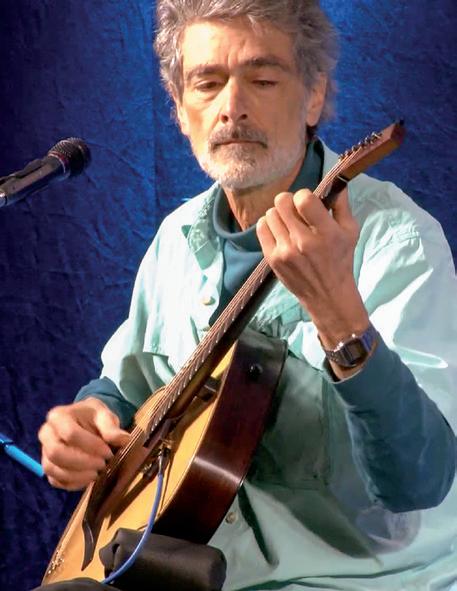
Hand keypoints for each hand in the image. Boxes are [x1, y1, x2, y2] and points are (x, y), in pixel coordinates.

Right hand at [38, 397, 129, 490]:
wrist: (86, 422)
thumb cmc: (94, 417)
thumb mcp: (105, 415)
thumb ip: (111, 427)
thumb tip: (124, 440)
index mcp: (58, 416)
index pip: (70, 434)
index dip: (90, 446)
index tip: (108, 452)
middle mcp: (46, 434)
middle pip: (56, 453)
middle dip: (82, 462)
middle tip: (102, 464)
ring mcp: (44, 452)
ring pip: (53, 469)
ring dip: (77, 475)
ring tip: (97, 473)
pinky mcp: (49, 467)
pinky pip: (55, 480)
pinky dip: (72, 483)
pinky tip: (89, 479)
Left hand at [256, 187, 369, 348]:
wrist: (327, 295)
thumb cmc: (340, 260)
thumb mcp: (350, 232)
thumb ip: (342, 205)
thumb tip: (335, 182)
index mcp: (326, 233)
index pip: (303, 199)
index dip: (304, 195)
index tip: (308, 203)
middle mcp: (303, 241)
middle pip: (282, 202)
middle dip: (290, 202)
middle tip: (296, 211)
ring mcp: (285, 251)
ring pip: (270, 213)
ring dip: (280, 214)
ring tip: (289, 223)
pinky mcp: (272, 259)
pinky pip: (261, 228)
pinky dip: (269, 225)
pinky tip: (280, 231)